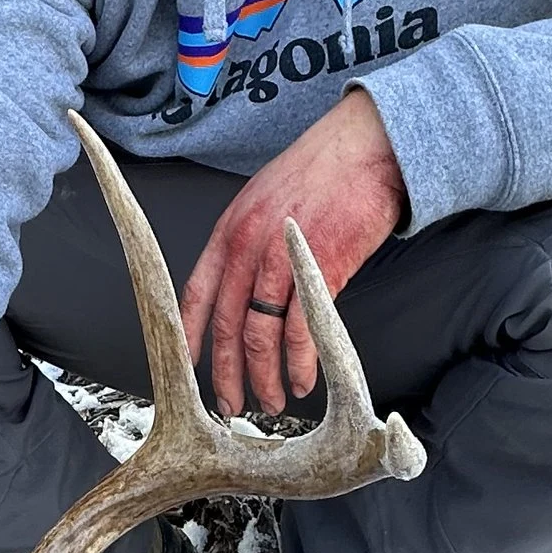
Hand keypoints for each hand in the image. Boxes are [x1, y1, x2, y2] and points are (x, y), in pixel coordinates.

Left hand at [180, 87, 406, 416]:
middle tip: (231, 406)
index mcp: (229, 230)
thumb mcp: (267, 202)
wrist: (366, 146)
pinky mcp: (321, 268)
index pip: (194, 293)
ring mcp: (283, 258)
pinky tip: (303, 382)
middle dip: (225, 373)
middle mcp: (248, 245)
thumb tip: (247, 292)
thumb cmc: (323, 171)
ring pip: (260, 334)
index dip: (188, 336)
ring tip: (270, 402)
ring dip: (264, 376)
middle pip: (225, 323)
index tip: (185, 370)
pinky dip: (300, 364)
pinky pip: (301, 329)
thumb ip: (250, 246)